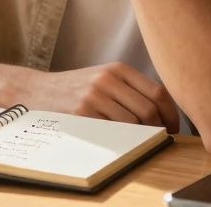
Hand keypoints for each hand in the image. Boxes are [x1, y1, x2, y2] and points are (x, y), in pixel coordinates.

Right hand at [19, 61, 179, 132]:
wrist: (36, 90)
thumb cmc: (75, 88)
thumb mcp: (103, 77)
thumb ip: (130, 88)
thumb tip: (163, 114)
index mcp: (117, 68)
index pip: (158, 92)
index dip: (171, 114)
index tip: (173, 128)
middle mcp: (107, 79)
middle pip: (148, 110)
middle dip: (159, 129)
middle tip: (159, 139)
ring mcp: (94, 96)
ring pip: (132, 124)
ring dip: (140, 137)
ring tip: (138, 141)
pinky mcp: (82, 113)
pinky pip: (112, 132)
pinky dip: (121, 140)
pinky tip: (118, 140)